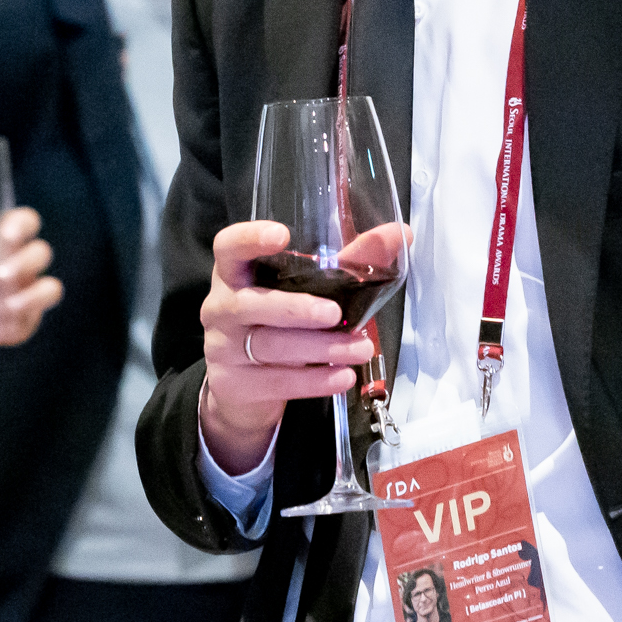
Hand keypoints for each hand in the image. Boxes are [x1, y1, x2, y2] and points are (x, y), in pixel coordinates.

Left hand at [0, 207, 57, 355]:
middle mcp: (23, 262)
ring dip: (32, 297)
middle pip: (41, 253)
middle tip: (1, 274)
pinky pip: (25, 323)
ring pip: (49, 289)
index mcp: (7, 238)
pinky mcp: (23, 322)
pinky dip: (9, 326)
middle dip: (25, 262)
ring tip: (9, 306)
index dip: (22, 225)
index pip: (26, 221)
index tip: (7, 234)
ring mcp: (28, 293)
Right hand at [196, 216, 409, 476]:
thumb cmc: (277, 322)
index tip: (282, 235)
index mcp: (234, 273)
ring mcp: (222, 348)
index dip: (250, 238)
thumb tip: (400, 233)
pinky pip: (277, 382)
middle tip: (336, 314)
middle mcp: (221, 307)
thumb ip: (350, 260)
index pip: (229, 247)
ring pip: (271, 347)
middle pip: (251, 304)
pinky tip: (344, 377)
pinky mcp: (233, 385)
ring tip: (360, 349)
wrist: (240, 387)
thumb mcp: (306, 290)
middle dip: (295, 308)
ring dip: (321, 349)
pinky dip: (315, 381)